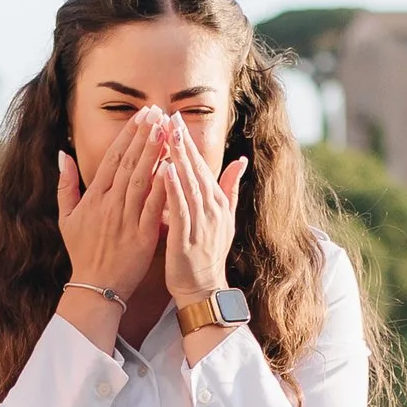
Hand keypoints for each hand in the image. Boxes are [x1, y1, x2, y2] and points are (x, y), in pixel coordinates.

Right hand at [57, 118, 165, 306]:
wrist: (95, 288)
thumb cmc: (83, 252)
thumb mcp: (66, 218)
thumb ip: (65, 185)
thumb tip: (63, 154)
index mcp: (94, 198)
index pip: (112, 159)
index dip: (128, 135)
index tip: (142, 115)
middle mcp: (109, 205)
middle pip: (128, 163)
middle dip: (144, 136)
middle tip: (157, 112)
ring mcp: (126, 220)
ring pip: (141, 180)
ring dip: (154, 153)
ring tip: (166, 130)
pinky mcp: (142, 237)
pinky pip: (153, 208)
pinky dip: (162, 188)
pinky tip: (172, 168)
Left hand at [159, 126, 246, 300]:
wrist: (203, 289)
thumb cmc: (208, 254)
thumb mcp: (224, 219)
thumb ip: (230, 188)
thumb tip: (240, 160)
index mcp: (216, 203)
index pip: (201, 166)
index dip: (189, 142)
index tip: (176, 119)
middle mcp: (211, 209)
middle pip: (196, 170)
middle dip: (183, 143)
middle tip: (170, 117)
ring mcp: (200, 223)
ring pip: (189, 185)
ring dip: (178, 159)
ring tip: (168, 136)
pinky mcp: (187, 238)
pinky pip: (180, 210)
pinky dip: (173, 189)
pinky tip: (165, 171)